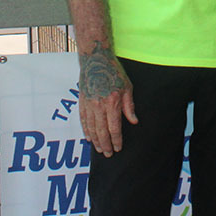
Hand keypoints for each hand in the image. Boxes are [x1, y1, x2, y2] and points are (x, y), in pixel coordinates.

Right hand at [77, 42, 137, 156]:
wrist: (95, 61)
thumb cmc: (114, 73)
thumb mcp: (127, 88)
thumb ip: (129, 106)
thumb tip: (133, 121)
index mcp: (112, 103)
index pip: (114, 128)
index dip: (116, 140)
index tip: (119, 147)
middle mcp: (99, 106)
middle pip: (102, 131)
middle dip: (106, 144)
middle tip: (109, 154)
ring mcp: (88, 105)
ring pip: (91, 128)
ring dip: (96, 141)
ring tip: (100, 149)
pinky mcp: (82, 102)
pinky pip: (83, 121)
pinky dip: (86, 131)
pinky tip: (89, 138)